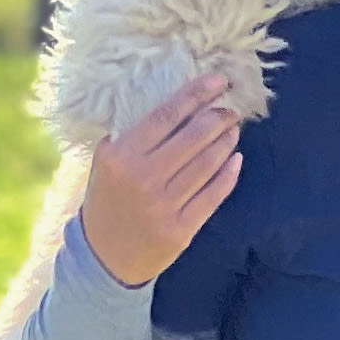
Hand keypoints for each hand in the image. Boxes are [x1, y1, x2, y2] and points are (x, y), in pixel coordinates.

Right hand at [80, 76, 242, 287]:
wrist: (103, 259)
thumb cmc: (107, 201)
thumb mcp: (105, 163)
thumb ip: (130, 135)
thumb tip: (173, 103)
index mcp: (120, 157)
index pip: (166, 116)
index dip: (196, 94)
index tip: (218, 81)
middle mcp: (143, 179)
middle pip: (193, 137)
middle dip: (218, 117)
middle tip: (231, 108)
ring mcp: (164, 207)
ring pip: (207, 164)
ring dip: (226, 142)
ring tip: (233, 129)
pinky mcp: (181, 230)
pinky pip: (213, 195)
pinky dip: (229, 174)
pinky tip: (236, 159)